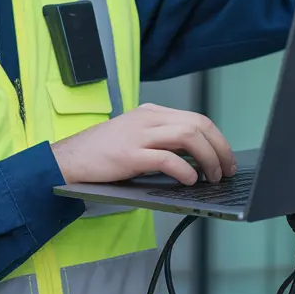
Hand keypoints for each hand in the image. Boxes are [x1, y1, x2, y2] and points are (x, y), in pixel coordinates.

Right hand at [52, 103, 235, 185]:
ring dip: (208, 158)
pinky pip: (166, 158)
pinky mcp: (130, 154)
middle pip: (198, 124)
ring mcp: (139, 135)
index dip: (217, 138)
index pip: (196, 118)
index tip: (226, 157)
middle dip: (219, 148)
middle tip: (226, 170)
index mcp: (152, 113)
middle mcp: (148, 118)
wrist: (68, 158)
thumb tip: (195, 157)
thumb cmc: (102, 152)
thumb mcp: (136, 136)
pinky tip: (189, 180)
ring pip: (188, 136)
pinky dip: (184, 170)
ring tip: (211, 177)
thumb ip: (161, 139)